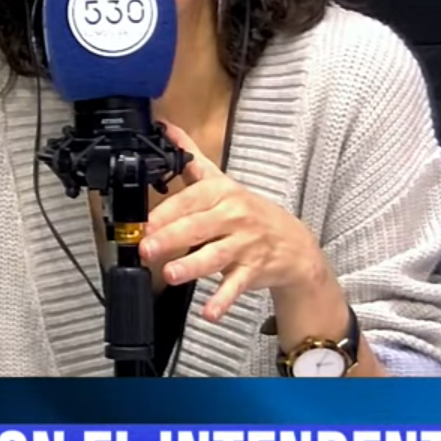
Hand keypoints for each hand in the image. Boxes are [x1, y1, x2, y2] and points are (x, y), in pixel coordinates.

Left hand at [141, 121, 333, 321]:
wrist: (294, 244)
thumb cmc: (249, 212)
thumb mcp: (222, 182)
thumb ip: (192, 158)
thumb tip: (166, 128)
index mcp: (223, 193)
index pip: (193, 199)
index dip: (168, 211)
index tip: (147, 223)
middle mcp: (234, 217)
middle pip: (200, 227)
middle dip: (172, 237)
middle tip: (147, 247)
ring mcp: (244, 245)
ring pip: (216, 256)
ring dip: (193, 266)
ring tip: (171, 274)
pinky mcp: (252, 271)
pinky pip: (236, 287)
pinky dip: (223, 300)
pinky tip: (209, 312)